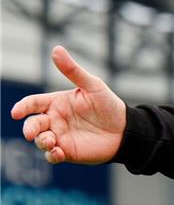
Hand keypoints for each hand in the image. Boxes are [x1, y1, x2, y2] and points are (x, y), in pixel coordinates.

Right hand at [10, 46, 125, 164]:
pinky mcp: (67, 151)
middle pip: (33, 124)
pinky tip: (58, 152)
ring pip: (40, 140)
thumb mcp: (92, 85)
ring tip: (51, 141)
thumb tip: (56, 49)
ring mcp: (59, 136)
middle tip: (32, 133)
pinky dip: (51, 155)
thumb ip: (72, 71)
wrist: (125, 129)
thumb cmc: (108, 105)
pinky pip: (52, 156)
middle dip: (30, 128)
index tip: (17, 112)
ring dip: (41, 141)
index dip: (23, 107)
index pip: (33, 103)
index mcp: (56, 102)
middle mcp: (54, 120)